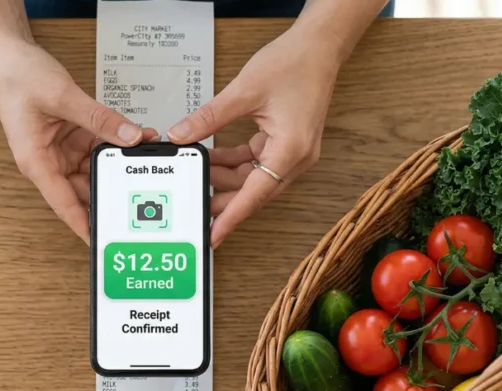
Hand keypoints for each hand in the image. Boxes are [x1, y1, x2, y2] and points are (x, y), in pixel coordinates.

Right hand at [0, 40, 157, 242]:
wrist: (7, 52)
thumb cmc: (16, 77)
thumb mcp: (63, 98)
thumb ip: (100, 119)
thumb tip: (129, 137)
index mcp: (36, 162)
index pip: (65, 204)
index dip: (85, 225)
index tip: (103, 242)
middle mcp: (47, 161)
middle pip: (84, 188)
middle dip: (112, 188)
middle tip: (141, 195)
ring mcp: (59, 149)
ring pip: (94, 167)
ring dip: (117, 162)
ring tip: (144, 157)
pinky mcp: (69, 135)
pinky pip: (96, 145)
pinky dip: (114, 142)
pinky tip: (135, 137)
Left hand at [167, 25, 343, 248]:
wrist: (319, 46)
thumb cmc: (293, 63)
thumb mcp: (243, 91)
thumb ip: (209, 118)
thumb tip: (182, 135)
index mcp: (290, 150)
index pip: (255, 194)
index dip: (231, 216)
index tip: (213, 234)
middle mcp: (296, 158)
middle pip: (254, 191)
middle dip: (223, 198)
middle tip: (193, 204)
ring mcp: (292, 152)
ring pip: (253, 178)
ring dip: (226, 177)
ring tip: (196, 174)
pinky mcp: (285, 144)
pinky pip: (256, 162)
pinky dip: (234, 162)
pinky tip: (211, 157)